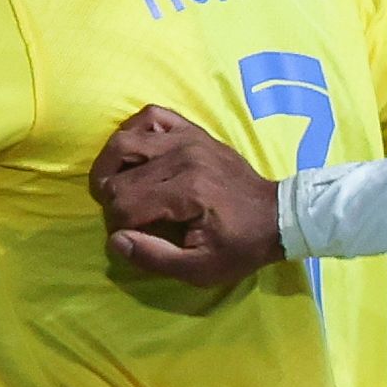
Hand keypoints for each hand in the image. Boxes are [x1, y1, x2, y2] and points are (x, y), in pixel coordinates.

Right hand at [92, 104, 285, 290]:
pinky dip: (133, 132)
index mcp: (187, 192)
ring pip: (124, 140)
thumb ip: (154, 258)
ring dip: (110, 166)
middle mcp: (183, 157)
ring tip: (116, 186)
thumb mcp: (201, 269)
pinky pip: (150, 116)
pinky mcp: (192, 130)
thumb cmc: (239, 246)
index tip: (131, 239)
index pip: (124, 205)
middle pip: (118, 176)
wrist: (276, 215)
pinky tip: (135, 156)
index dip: (118, 227)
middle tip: (125, 218)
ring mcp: (187, 138)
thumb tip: (115, 241)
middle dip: (111, 202)